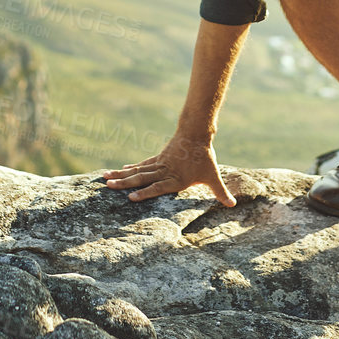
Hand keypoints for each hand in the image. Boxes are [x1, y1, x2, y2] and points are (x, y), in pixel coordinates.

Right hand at [102, 131, 236, 205]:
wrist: (196, 133)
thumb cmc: (204, 157)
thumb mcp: (213, 176)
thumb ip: (220, 192)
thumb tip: (233, 205)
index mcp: (176, 178)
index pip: (158, 187)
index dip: (145, 193)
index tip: (131, 198)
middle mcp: (165, 171)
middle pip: (142, 177)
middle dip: (125, 183)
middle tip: (109, 186)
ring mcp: (159, 164)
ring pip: (138, 170)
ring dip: (122, 175)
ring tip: (106, 178)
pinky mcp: (158, 159)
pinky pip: (142, 165)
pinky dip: (130, 168)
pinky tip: (121, 170)